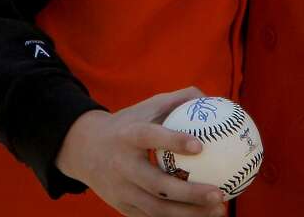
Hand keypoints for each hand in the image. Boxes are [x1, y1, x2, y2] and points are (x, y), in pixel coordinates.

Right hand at [56, 88, 227, 216]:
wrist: (85, 150)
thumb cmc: (128, 124)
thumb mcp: (147, 107)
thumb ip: (178, 99)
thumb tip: (212, 98)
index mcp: (128, 136)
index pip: (151, 138)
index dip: (174, 142)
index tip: (201, 146)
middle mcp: (123, 166)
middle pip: (157, 184)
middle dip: (189, 193)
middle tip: (219, 194)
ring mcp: (122, 190)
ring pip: (157, 208)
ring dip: (189, 213)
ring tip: (218, 211)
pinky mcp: (123, 207)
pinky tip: (202, 216)